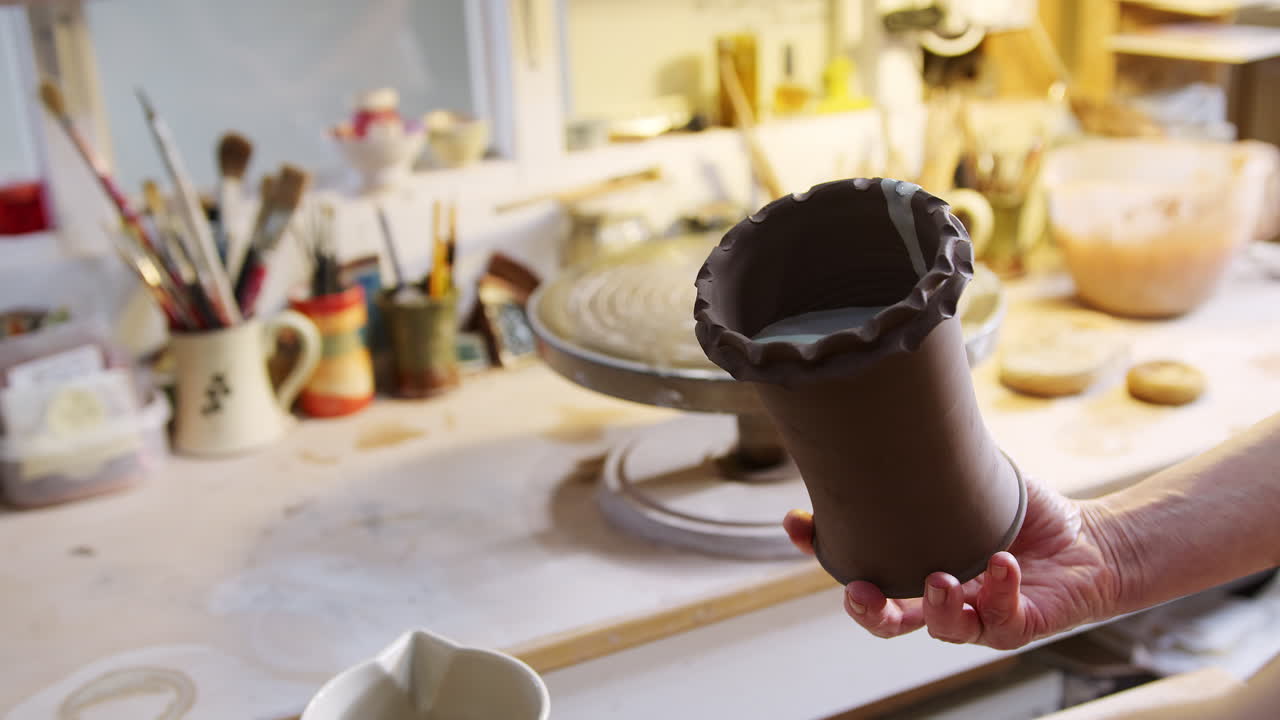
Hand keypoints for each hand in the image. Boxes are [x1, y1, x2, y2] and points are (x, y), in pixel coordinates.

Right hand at [783, 475, 1123, 649]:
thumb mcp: (971, 481)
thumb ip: (935, 462)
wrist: (1091, 542)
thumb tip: (896, 403)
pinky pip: (1003, 620)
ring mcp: (980, 615)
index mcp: (919, 565)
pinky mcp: (1021, 624)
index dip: (826, 550)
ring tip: (941, 578)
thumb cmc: (1023, 516)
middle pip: (890, 620)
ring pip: (943, 629)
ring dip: (936, 606)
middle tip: (860, 590)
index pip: (863, 564)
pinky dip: (1001, 591)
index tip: (799, 523)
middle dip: (868, 611)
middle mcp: (943, 597)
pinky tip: (1003, 563)